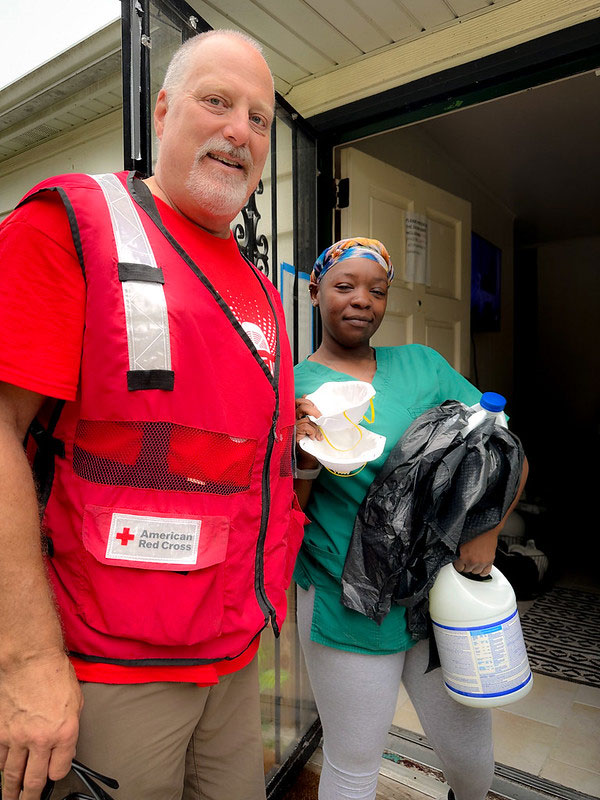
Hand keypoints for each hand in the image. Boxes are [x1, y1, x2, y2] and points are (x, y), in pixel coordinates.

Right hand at [0, 651, 82, 799]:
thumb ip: (70, 728)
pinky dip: (2, 765)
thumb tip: (65, 746)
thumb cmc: (54, 673)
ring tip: (11, 798)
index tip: (54, 774)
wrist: (28, 658)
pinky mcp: (0, 731)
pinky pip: (0, 758)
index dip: (57, 773)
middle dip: (31, 796)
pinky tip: (4, 769)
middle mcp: (41, 740)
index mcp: (64, 732)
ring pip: (12, 774)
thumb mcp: (76, 701)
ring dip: (11, 790)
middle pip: (34, 781)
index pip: (60, 770)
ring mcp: (17, 737)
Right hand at [295, 396, 321, 469]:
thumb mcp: (313, 429)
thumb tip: (321, 412)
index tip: (315, 404)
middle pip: (299, 403)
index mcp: (296, 415)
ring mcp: (291, 425)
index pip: (298, 401)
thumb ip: (313, 420)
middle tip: (320, 416)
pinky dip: (312, 431)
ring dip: (314, 426)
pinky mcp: (293, 432)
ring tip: (317, 434)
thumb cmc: (310, 443)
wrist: (306, 459)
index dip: (306, 399)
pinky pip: (305, 425)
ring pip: (304, 416)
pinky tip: (312, 438)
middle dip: (311, 407)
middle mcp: (291, 418)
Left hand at [453, 528, 497, 575]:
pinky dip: (483, 571)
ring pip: (475, 572)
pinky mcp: (490, 561)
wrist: (487, 526)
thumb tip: (453, 554)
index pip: (458, 568)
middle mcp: (472, 560)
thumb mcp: (460, 539)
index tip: (459, 561)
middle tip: (466, 559)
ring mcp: (482, 562)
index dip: (458, 564)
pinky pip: (486, 572)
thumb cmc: (474, 530)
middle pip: (466, 570)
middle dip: (466, 565)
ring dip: (474, 567)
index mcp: (463, 555)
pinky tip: (480, 567)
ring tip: (473, 561)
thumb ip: (457, 550)